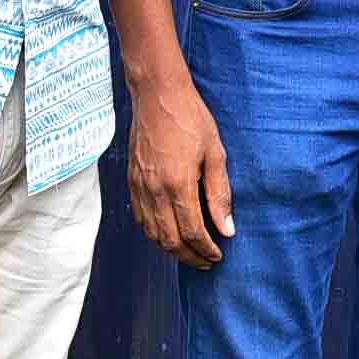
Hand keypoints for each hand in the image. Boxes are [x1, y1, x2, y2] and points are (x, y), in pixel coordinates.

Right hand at [126, 76, 234, 268]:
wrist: (157, 96)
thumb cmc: (192, 120)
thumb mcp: (216, 153)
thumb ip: (219, 194)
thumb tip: (227, 229)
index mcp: (177, 185)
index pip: (192, 232)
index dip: (206, 249)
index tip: (218, 256)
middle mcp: (154, 191)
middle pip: (169, 240)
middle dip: (189, 256)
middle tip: (207, 261)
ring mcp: (139, 188)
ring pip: (152, 233)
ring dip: (171, 249)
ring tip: (191, 252)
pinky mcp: (131, 182)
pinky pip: (140, 218)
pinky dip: (154, 233)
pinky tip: (169, 233)